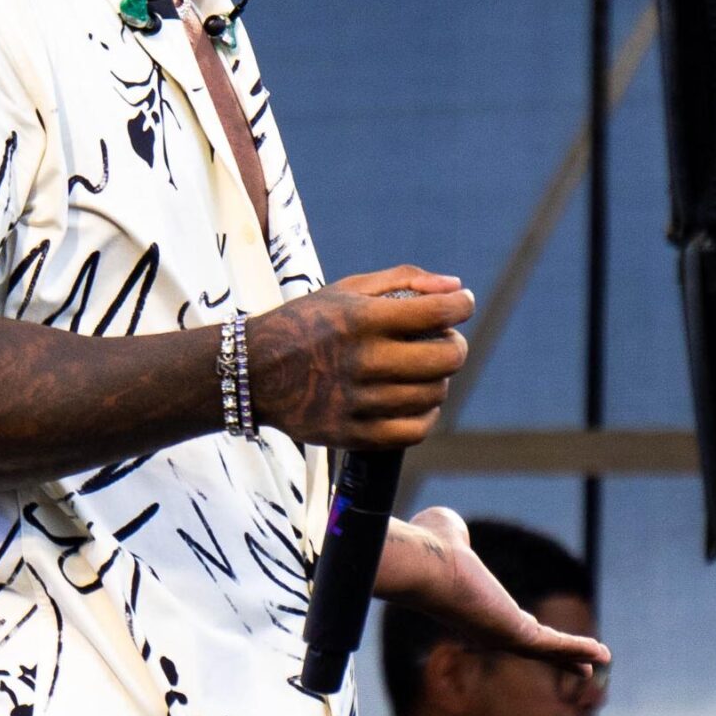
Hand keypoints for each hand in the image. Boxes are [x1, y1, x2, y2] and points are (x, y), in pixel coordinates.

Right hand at [247, 266, 471, 448]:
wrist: (253, 372)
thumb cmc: (307, 323)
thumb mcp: (347, 290)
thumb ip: (404, 281)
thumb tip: (456, 287)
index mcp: (362, 319)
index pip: (439, 312)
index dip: (462, 305)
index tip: (461, 305)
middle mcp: (363, 361)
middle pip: (447, 358)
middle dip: (455, 345)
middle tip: (443, 341)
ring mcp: (358, 402)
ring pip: (433, 395)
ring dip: (438, 380)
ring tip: (422, 372)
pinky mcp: (352, 434)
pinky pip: (414, 430)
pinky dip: (425, 416)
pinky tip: (415, 403)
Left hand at [374, 505, 611, 672]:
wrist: (422, 565)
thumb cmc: (427, 549)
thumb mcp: (446, 534)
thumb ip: (455, 535)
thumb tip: (454, 530)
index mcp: (472, 610)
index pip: (503, 622)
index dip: (524, 627)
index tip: (535, 630)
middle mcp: (485, 630)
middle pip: (530, 646)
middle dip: (557, 656)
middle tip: (581, 668)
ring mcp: (500, 637)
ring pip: (545, 649)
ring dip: (574, 656)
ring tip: (601, 662)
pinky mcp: (514, 636)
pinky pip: (552, 645)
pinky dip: (577, 650)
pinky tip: (601, 656)